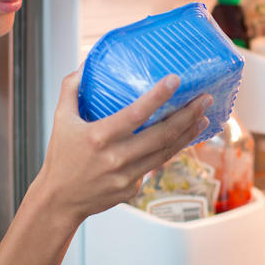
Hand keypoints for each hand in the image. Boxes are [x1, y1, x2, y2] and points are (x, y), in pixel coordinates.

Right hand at [36, 71, 211, 221]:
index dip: (158, 96)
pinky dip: (169, 151)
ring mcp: (127, 176)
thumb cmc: (60, 157)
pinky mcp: (133, 189)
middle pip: (162, 134)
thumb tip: (85, 65)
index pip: (135, 114)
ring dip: (188, 134)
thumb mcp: (61, 119)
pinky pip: (155, 166)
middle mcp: (116, 158)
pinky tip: (181, 139)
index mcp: (99, 137)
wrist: (60, 200)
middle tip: (204, 99)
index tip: (176, 80)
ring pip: (166, 152)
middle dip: (188, 115)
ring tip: (203, 117)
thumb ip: (72, 89)